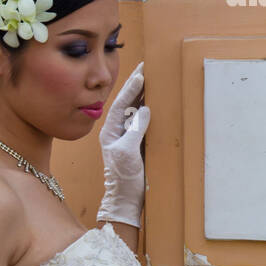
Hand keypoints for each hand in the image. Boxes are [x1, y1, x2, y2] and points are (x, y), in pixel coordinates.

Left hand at [95, 61, 149, 229]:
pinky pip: (143, 122)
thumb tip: (143, 110)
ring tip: (152, 78)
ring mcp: (127, 137)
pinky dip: (149, 110)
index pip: (119, 104)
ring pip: (135, 111)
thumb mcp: (127, 152)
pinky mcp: (138, 144)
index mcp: (109, 131)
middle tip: (147, 67)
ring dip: (143, 95)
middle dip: (136, 86)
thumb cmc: (123, 177)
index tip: (140, 73)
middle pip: (126, 103)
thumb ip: (135, 130)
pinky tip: (156, 100)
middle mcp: (117, 131)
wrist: (127, 198)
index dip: (130, 88)